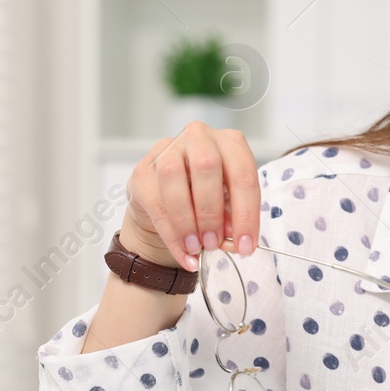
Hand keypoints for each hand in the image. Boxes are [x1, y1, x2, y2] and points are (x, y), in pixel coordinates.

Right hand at [119, 122, 260, 271]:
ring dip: (186, 220)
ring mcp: (167, 149)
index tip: (246, 245)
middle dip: (212, 212)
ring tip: (195, 248)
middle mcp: (199, 137)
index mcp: (230, 143)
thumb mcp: (227, 207)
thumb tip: (232, 238)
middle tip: (214, 244)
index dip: (246, 213)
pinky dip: (171, 233)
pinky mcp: (143, 170)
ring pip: (173, 177)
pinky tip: (182, 252)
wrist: (167, 206)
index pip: (243, 174)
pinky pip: (155, 201)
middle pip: (206, 166)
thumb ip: (232, 219)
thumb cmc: (204, 200)